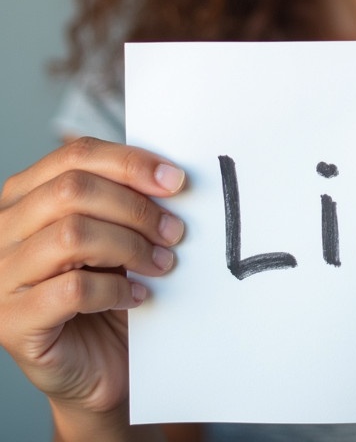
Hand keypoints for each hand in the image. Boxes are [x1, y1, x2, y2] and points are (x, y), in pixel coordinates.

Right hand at [0, 137, 184, 414]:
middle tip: (174, 230)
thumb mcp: (115, 232)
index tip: (174, 180)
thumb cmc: (107, 289)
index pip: (76, 155)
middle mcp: (3, 230)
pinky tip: (136, 295)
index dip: (130, 162)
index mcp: (25, 195)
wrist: (98, 365)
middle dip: (135, 207)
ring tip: (161, 263)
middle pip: (73, 190)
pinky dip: (115, 288)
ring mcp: (1, 277)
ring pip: (72, 235)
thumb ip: (125, 198)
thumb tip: (168, 175)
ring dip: (130, 246)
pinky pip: (72, 290)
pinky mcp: (12, 322)